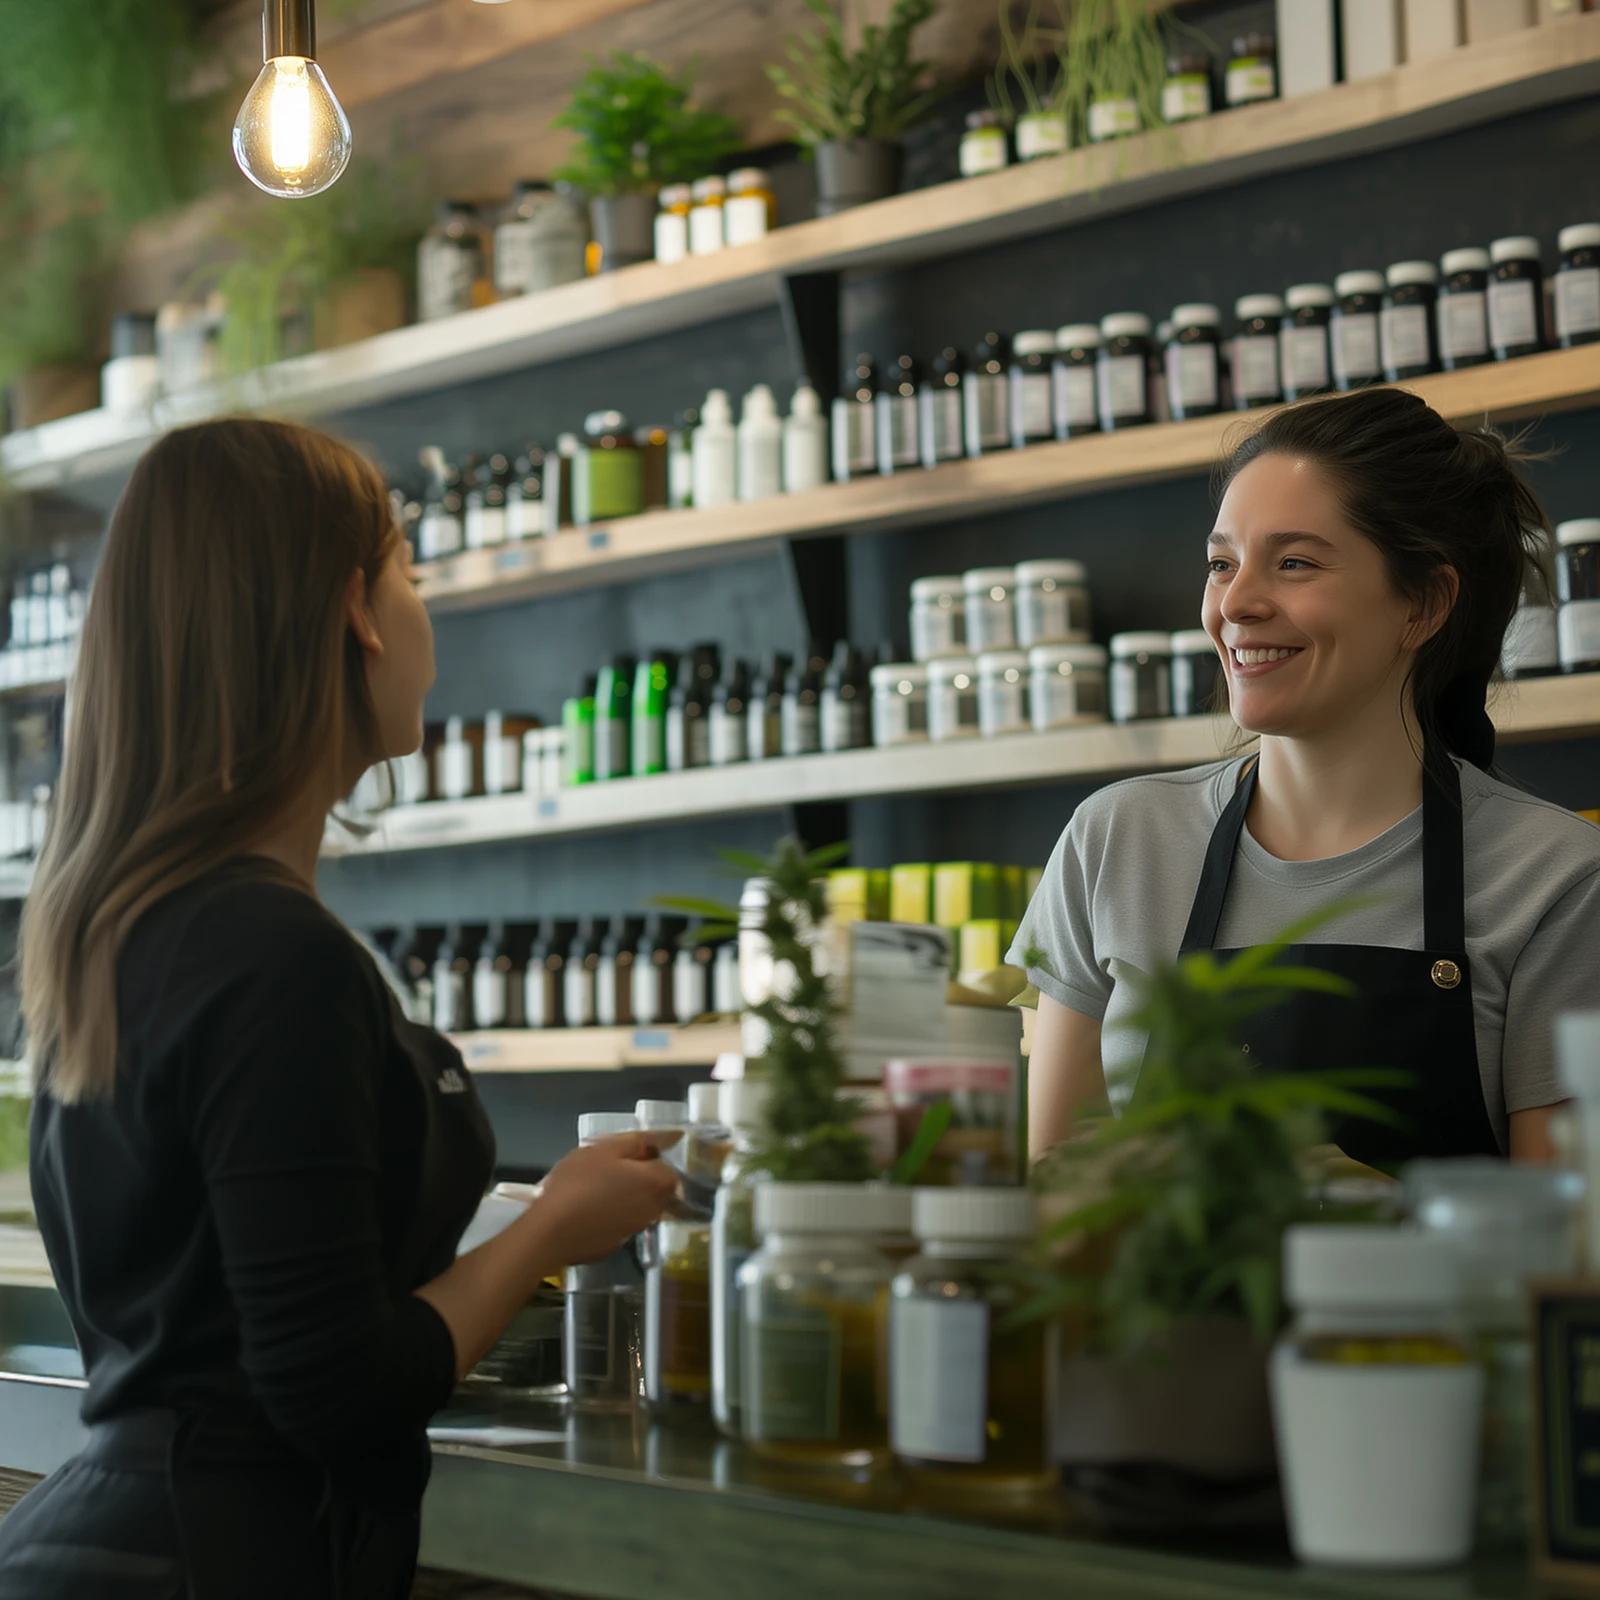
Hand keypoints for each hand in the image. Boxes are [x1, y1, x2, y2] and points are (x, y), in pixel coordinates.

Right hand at [533, 1133, 679, 1264]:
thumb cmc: (578, 1183)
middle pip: (655, 1190)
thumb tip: (667, 1137)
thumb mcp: (605, 1149)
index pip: (668, 1168)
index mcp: (656, 1184)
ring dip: (625, 1198)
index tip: (624, 1156)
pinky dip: (611, 1217)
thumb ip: (638, 1142)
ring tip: (594, 1190)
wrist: (551, 1231)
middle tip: (608, 1170)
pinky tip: (587, 1212)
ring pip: (638, 1208)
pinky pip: (620, 1225)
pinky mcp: (615, 1247)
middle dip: (639, 1179)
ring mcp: (635, 1231)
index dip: (649, 1159)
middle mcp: (654, 1210)